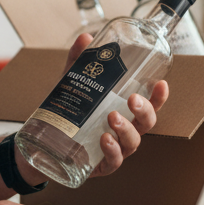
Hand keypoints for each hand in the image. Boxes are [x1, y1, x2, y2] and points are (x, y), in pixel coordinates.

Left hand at [67, 33, 168, 178]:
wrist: (42, 143)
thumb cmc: (67, 113)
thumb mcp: (72, 85)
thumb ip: (79, 62)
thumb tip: (86, 38)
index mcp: (124, 112)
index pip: (149, 105)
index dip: (159, 97)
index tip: (161, 83)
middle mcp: (123, 131)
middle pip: (146, 124)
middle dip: (145, 111)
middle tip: (133, 99)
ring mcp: (114, 150)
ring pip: (132, 143)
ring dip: (126, 129)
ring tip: (112, 117)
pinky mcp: (100, 166)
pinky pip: (113, 162)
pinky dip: (113, 151)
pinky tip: (105, 139)